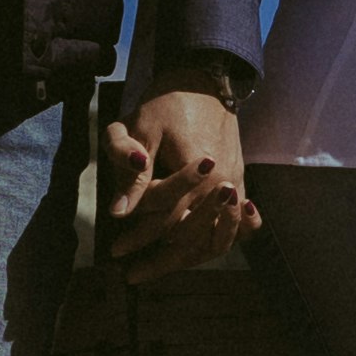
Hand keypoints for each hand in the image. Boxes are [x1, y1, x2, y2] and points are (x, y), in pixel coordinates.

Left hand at [107, 86, 257, 274]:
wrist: (205, 81)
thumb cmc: (170, 102)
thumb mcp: (141, 127)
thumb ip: (128, 169)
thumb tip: (118, 213)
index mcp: (198, 172)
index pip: (165, 218)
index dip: (138, 236)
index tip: (115, 250)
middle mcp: (223, 184)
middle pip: (191, 237)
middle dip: (160, 259)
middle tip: (131, 273)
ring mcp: (236, 186)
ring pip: (215, 239)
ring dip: (187, 259)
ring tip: (159, 269)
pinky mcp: (241, 184)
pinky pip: (235, 227)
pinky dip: (219, 243)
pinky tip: (200, 255)